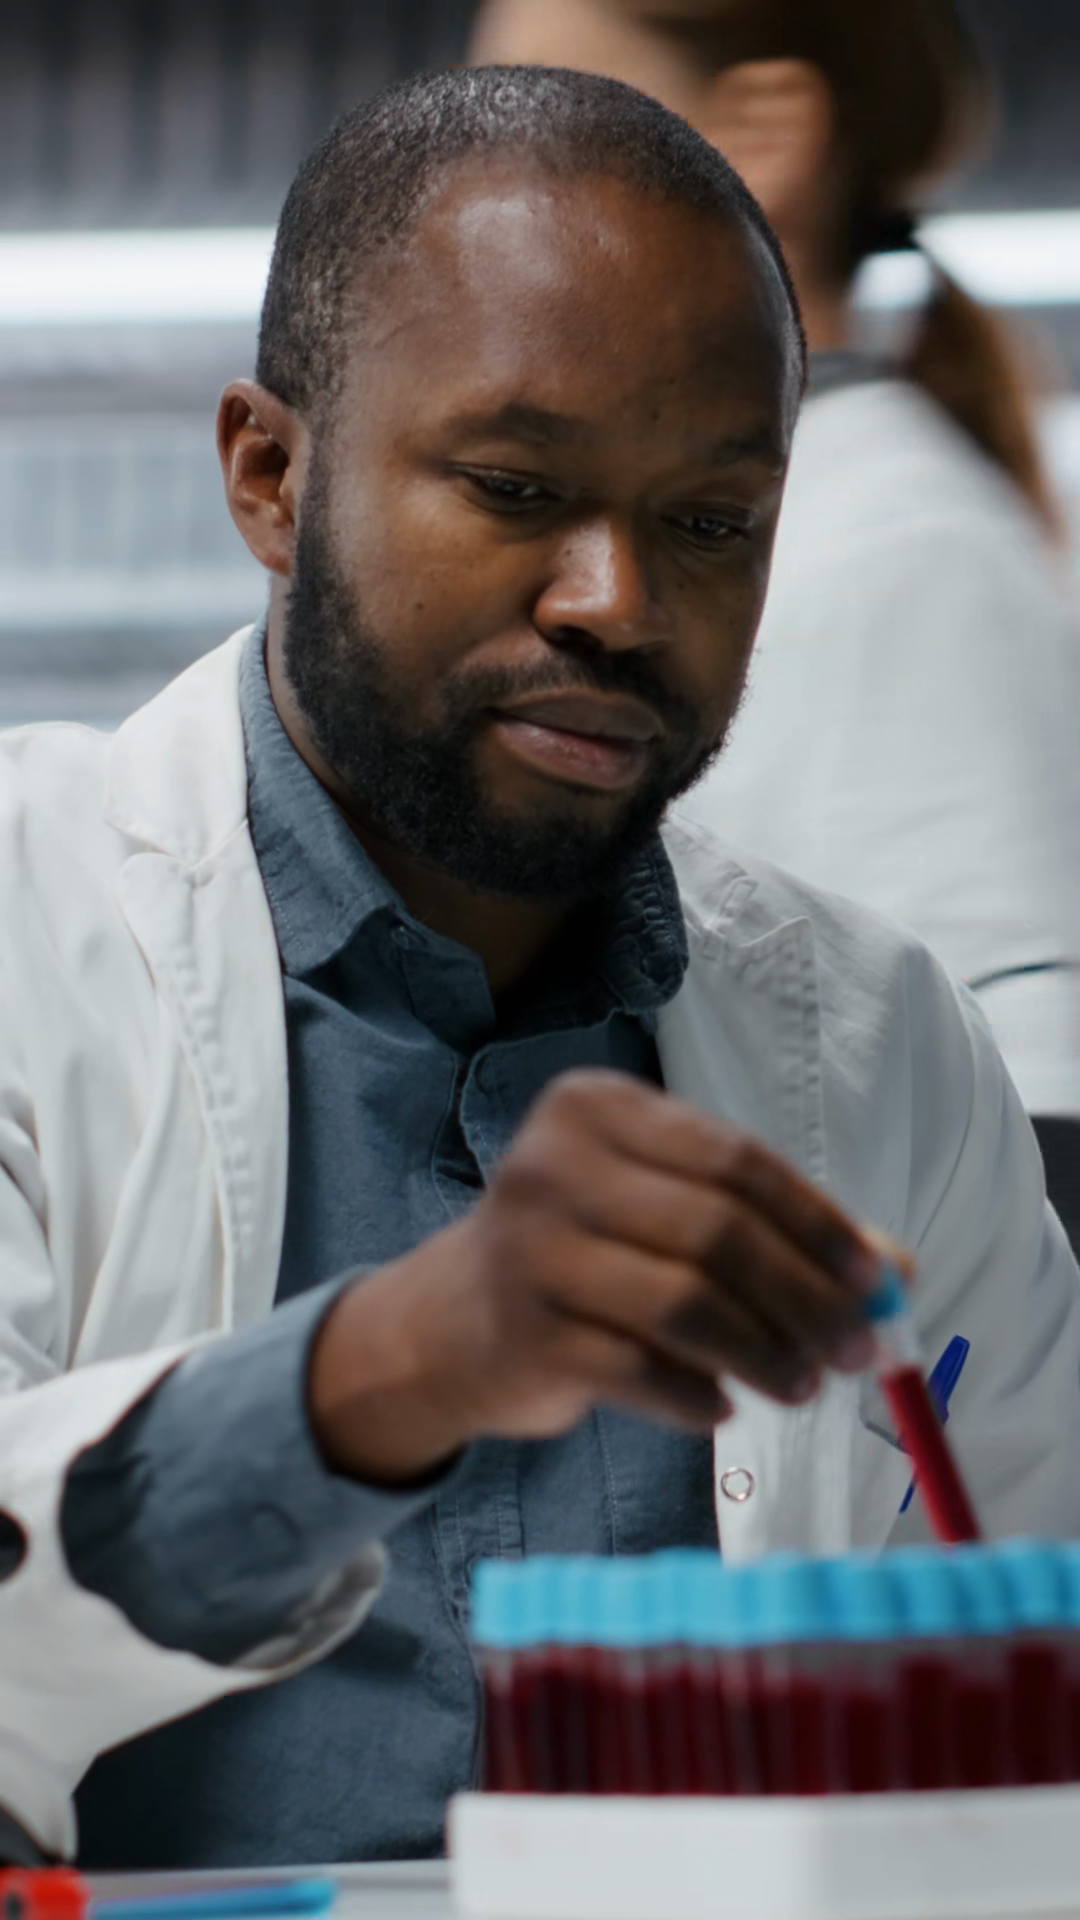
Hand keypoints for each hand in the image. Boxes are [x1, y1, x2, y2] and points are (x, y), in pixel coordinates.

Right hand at [308, 1070, 894, 1484]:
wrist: (451, 1325)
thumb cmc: (584, 1257)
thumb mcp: (666, 1218)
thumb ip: (776, 1234)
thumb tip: (896, 1277)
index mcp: (597, 1109)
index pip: (736, 1160)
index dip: (819, 1225)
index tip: (877, 1282)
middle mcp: (552, 1162)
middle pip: (717, 1231)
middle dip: (805, 1299)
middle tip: (857, 1352)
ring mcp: (529, 1247)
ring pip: (684, 1303)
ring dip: (764, 1353)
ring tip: (803, 1387)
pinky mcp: (520, 1330)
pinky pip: (639, 1368)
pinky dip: (697, 1395)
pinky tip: (722, 1407)